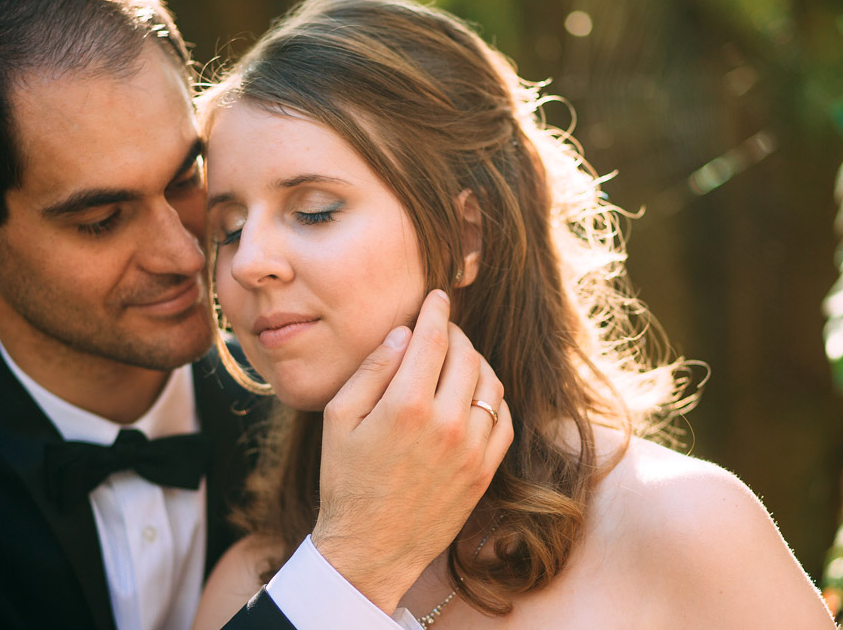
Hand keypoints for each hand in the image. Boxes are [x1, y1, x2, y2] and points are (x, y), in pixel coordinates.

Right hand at [312, 289, 512, 613]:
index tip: (437, 296)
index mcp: (406, 405)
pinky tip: (474, 394)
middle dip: (455, 332)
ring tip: (457, 358)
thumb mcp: (339, 418)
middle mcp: (447, 424)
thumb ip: (372, 370)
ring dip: (476, 361)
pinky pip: (503, 418)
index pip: (433, 338)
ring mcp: (471, 449)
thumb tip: (402, 334)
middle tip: (442, 328)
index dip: (436, 310)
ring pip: (490, 383)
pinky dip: (493, 396)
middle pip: (466, 355)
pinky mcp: (484, 471)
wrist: (370, 547)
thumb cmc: (345, 480)